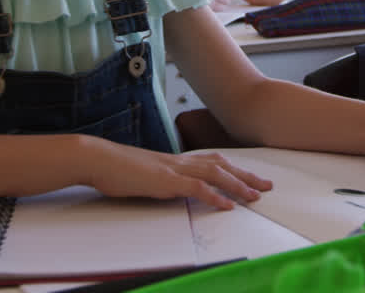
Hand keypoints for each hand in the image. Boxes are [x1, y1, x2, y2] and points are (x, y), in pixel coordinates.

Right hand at [84, 141, 273, 210]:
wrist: (97, 159)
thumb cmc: (115, 168)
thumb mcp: (144, 173)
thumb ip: (161, 178)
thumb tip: (170, 185)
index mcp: (175, 160)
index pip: (211, 161)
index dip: (233, 168)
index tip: (249, 177)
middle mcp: (179, 161)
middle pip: (221, 165)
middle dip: (246, 175)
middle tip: (267, 185)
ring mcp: (173, 170)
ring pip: (215, 174)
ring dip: (238, 185)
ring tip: (256, 196)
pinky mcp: (165, 181)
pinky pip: (196, 188)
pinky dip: (215, 196)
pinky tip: (228, 206)